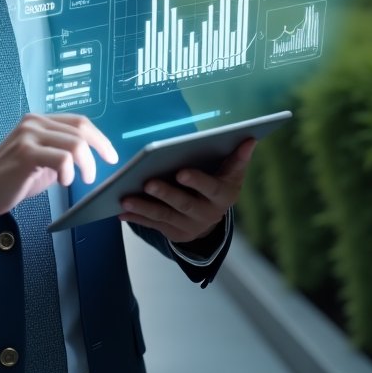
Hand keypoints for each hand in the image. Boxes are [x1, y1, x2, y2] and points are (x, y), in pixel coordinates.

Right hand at [0, 114, 117, 222]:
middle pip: (81, 130)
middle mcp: (33, 123)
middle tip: (96, 174)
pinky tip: (63, 182)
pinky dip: (69, 172)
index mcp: (38, 121)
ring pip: (75, 144)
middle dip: (98, 152)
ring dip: (85, 165)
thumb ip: (61, 153)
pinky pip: (62, 158)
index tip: (110, 155)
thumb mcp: (40, 161)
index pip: (78, 122)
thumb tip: (90, 158)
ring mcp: (28, 136)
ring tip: (79, 180)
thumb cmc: (10, 179)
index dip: (99, 138)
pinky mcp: (25, 153)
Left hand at [118, 137, 255, 244]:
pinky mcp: (173, 233)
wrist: (211, 220)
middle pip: (184, 204)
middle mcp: (207, 214)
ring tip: (125, 197)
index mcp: (223, 196)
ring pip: (164, 216)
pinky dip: (136, 218)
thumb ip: (237, 158)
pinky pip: (153, 225)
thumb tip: (250, 139)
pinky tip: (121, 211)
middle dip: (165, 194)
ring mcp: (189, 226)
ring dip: (144, 207)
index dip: (197, 181)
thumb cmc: (219, 185)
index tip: (181, 172)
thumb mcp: (231, 174)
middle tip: (147, 182)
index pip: (211, 188)